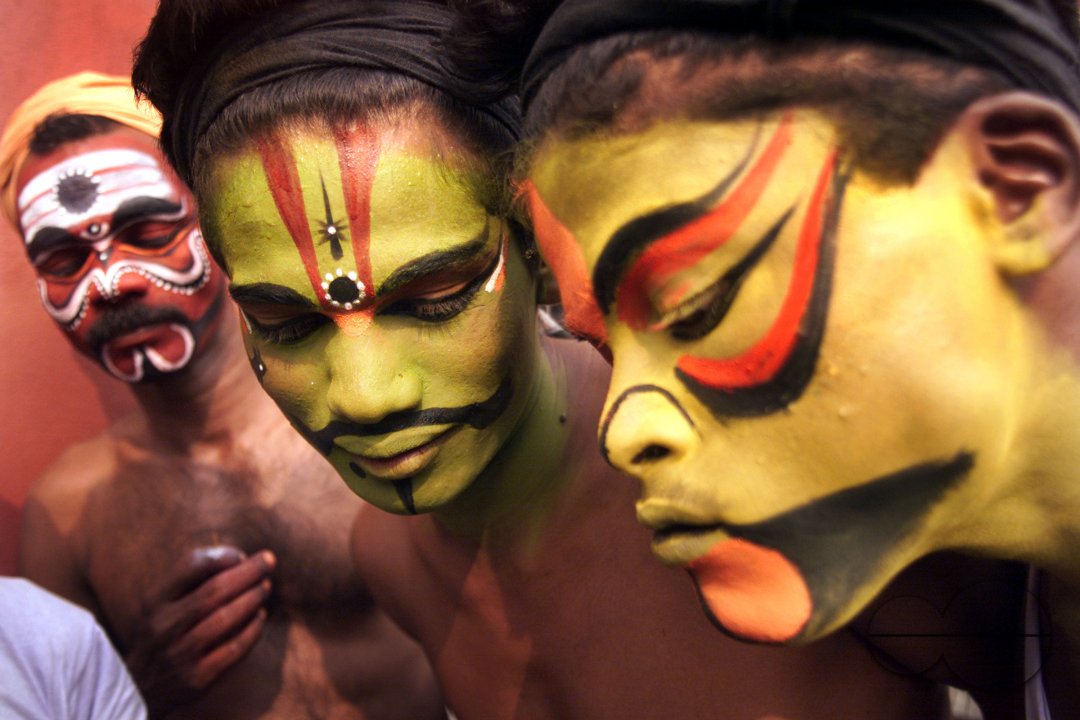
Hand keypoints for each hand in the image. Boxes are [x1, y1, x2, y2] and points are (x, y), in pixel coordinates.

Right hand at [126, 545, 274, 713]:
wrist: (140, 687)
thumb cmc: (164, 631)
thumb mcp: (164, 603)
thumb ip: (193, 578)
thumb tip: (241, 559)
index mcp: (155, 601)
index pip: (189, 567)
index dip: (222, 556)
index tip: (242, 554)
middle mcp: (164, 626)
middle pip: (214, 591)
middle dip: (247, 573)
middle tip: (269, 561)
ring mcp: (180, 654)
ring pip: (225, 618)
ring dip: (252, 598)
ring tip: (265, 587)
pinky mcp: (197, 678)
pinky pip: (234, 648)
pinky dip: (253, 629)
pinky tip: (260, 616)